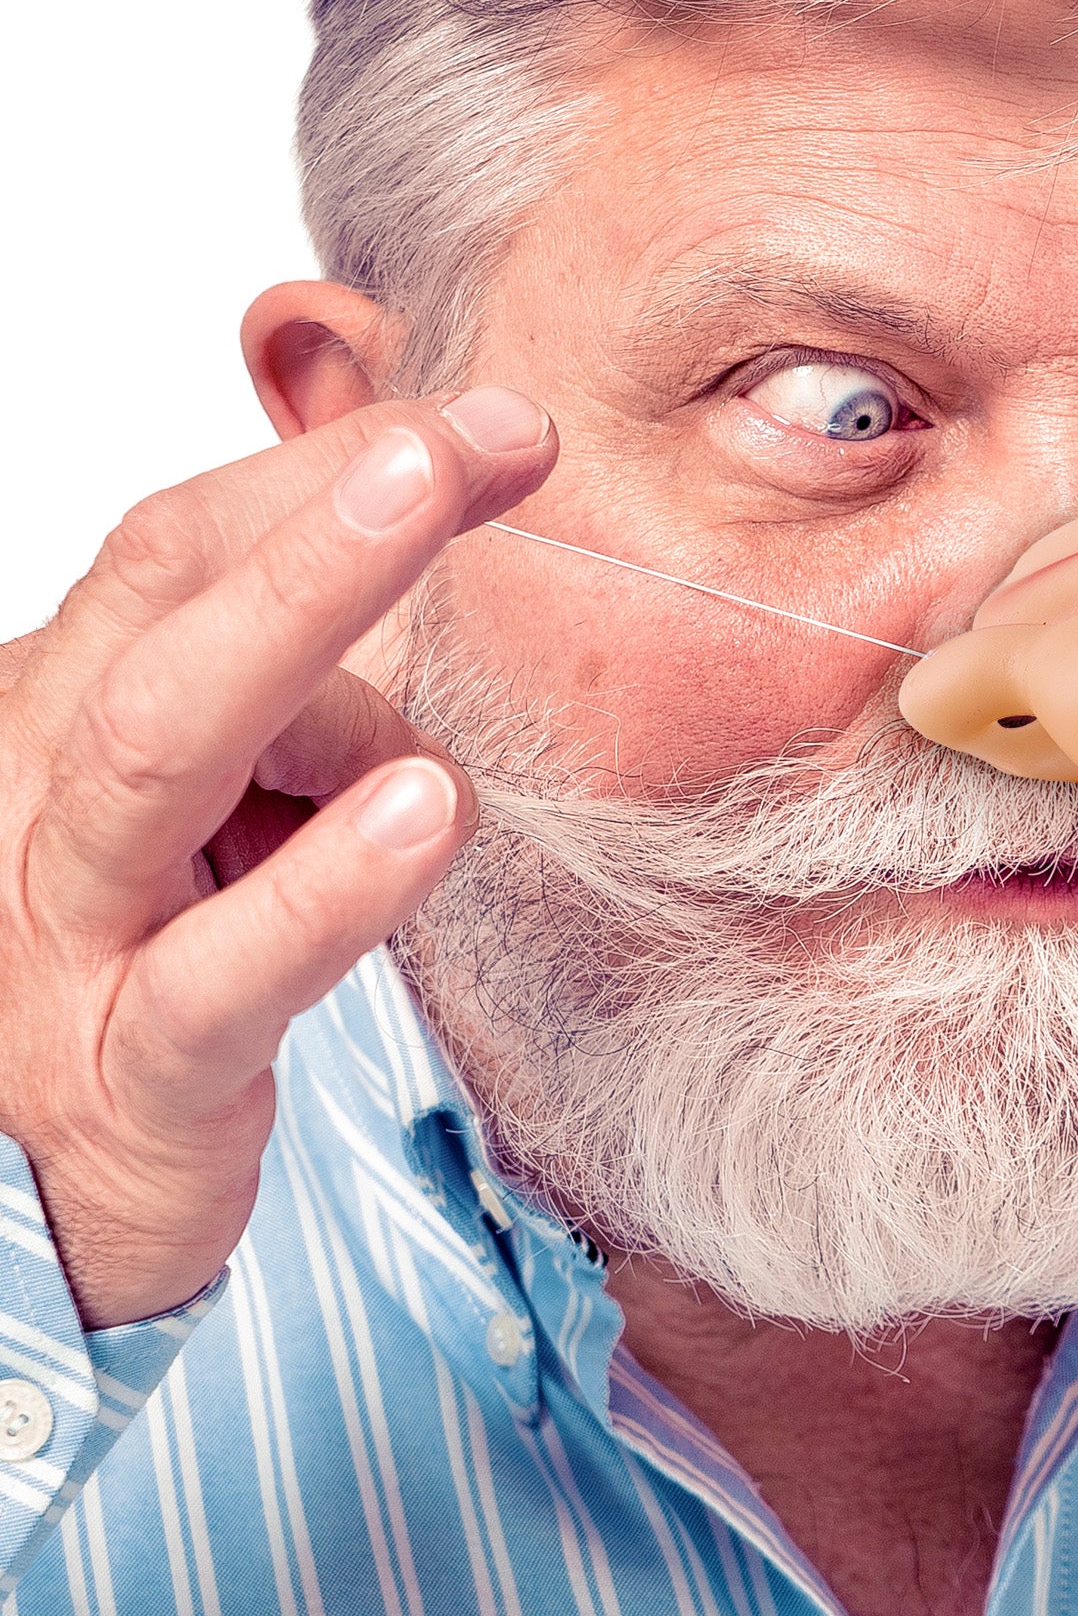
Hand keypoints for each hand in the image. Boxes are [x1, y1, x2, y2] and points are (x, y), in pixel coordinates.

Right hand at [0, 391, 555, 1328]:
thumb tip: (427, 523)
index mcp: (77, 709)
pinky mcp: (132, 1070)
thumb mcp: (226, 795)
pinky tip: (422, 812)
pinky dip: (323, 888)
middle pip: (169, 610)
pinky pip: (220, 973)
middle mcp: (48, 794)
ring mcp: (74, 931)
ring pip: (161, 750)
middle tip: (465, 434)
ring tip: (428, 517)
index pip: (188, 546)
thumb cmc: (153, 956)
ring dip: (300, 619)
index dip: (328, 469)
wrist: (41, 1190)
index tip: (494, 425)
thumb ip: (306, 681)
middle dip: (321, 505)